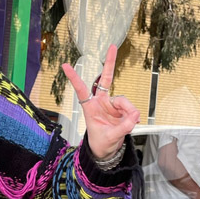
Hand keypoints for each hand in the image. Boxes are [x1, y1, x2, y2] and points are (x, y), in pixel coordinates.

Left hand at [62, 44, 139, 160]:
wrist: (107, 151)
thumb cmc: (101, 143)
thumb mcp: (110, 137)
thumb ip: (122, 127)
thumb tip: (134, 117)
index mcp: (90, 108)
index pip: (81, 90)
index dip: (74, 78)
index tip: (65, 66)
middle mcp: (101, 102)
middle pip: (106, 79)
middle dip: (110, 63)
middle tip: (113, 47)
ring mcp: (113, 105)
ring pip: (124, 101)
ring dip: (129, 112)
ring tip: (130, 123)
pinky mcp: (123, 109)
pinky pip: (132, 109)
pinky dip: (133, 116)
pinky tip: (132, 122)